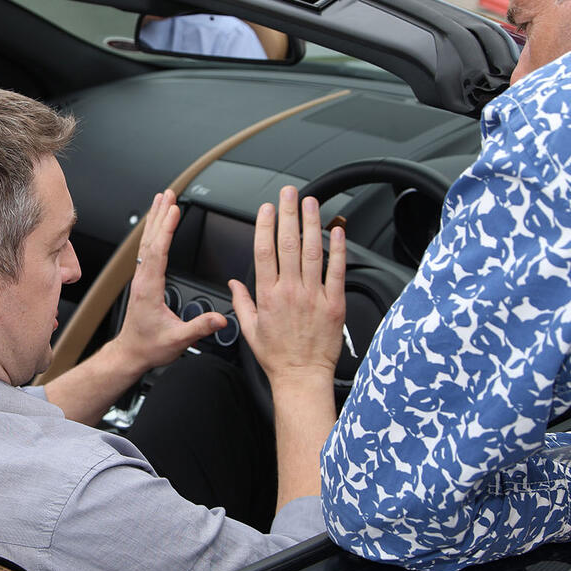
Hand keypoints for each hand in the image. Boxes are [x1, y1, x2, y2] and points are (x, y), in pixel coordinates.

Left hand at [112, 189, 226, 372]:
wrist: (130, 353)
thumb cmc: (150, 347)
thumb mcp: (178, 340)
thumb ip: (200, 327)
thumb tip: (221, 318)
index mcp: (150, 288)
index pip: (158, 252)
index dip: (166, 229)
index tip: (174, 210)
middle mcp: (142, 279)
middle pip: (151, 239)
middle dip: (160, 214)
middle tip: (169, 194)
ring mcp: (141, 278)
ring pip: (147, 242)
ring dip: (155, 219)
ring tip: (162, 200)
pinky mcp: (143, 280)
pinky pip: (147, 250)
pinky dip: (153, 232)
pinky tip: (157, 225)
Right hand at [228, 186, 344, 388]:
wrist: (302, 377)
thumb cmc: (277, 357)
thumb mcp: (250, 330)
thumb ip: (241, 302)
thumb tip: (233, 283)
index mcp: (268, 295)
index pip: (264, 251)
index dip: (265, 225)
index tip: (267, 208)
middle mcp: (290, 291)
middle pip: (288, 244)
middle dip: (288, 213)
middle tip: (289, 193)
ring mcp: (313, 296)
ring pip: (312, 251)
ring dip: (311, 223)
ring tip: (310, 203)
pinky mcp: (334, 304)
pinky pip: (336, 271)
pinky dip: (338, 249)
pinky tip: (336, 231)